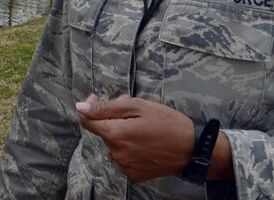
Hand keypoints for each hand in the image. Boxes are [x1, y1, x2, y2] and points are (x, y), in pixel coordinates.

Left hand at [76, 94, 194, 182]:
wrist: (193, 148)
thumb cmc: (168, 123)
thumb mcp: (138, 106)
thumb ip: (106, 107)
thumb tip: (81, 109)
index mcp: (115, 135)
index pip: (87, 122)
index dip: (88, 108)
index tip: (95, 99)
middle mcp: (117, 153)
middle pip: (104, 131)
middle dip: (112, 117)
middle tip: (130, 107)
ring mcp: (126, 166)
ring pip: (115, 143)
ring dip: (122, 131)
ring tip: (142, 124)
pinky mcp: (135, 174)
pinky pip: (125, 156)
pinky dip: (130, 146)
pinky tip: (145, 140)